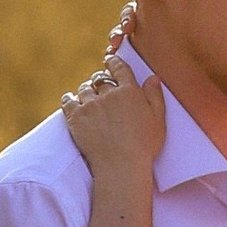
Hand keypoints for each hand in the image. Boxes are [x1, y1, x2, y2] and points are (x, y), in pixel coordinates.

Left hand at [61, 50, 166, 179]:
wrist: (121, 165)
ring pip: (84, 89)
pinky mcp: (75, 117)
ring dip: (86, 91)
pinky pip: (68, 100)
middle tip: (101, 87)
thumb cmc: (143, 146)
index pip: (119, 68)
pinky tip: (71, 101)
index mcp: (129, 92)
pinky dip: (69, 99)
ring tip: (88, 97)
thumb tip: (152, 77)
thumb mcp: (158, 120)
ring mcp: (90, 105)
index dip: (113, 62)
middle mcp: (109, 94)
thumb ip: (155, 96)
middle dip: (100, 80)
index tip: (110, 61)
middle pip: (100, 79)